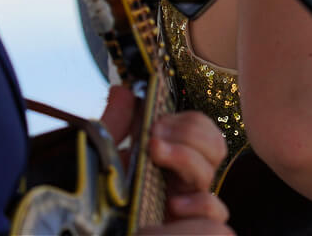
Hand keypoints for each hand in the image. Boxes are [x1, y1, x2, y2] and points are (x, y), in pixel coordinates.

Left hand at [100, 85, 231, 230]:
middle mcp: (186, 176)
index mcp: (174, 154)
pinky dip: (201, 203)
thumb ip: (115, 122)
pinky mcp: (188, 224)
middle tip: (154, 138)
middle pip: (216, 145)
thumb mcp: (107, 152)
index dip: (185, 120)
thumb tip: (121, 90)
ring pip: (211, 171)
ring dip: (186, 157)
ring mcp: (188, 199)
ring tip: (156, 154)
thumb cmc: (103, 191)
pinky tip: (172, 203)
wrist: (95, 225)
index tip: (154, 123)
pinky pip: (216, 211)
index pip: (202, 127)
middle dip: (188, 133)